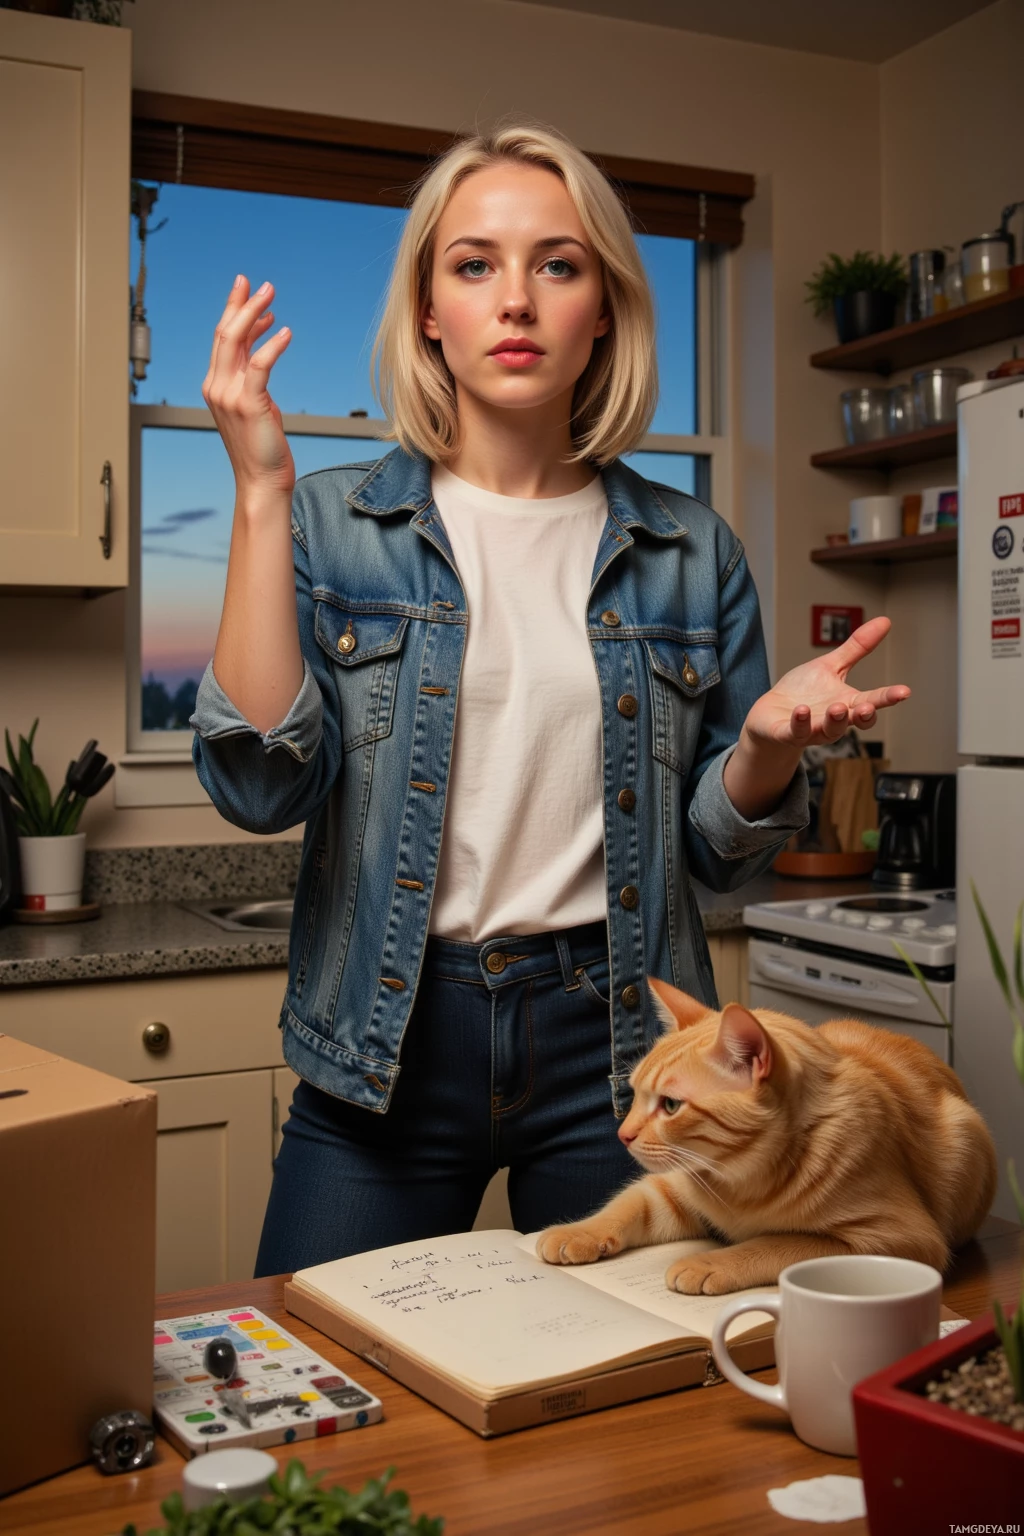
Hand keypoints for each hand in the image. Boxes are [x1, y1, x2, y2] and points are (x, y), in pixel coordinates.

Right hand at [202, 275, 294, 501]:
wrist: (261, 480)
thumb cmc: (262, 447)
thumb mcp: (255, 404)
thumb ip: (252, 378)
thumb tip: (263, 349)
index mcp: (215, 385)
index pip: (223, 339)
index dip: (235, 311)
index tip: (249, 292)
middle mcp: (216, 386)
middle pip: (225, 333)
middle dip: (242, 303)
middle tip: (260, 284)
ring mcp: (229, 395)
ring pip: (236, 341)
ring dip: (254, 314)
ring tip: (271, 296)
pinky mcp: (249, 404)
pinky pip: (259, 365)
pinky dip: (272, 344)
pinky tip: (285, 332)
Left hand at [742, 615, 909, 750]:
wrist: (770, 715)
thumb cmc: (803, 692)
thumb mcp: (831, 666)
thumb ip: (857, 648)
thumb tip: (884, 621)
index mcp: (846, 702)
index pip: (872, 701)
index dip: (888, 698)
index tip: (904, 691)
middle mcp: (833, 720)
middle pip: (854, 721)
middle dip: (863, 716)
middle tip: (868, 707)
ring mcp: (811, 729)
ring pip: (828, 731)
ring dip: (834, 721)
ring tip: (836, 708)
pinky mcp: (787, 733)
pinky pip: (796, 732)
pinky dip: (800, 723)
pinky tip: (802, 711)